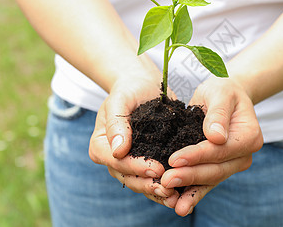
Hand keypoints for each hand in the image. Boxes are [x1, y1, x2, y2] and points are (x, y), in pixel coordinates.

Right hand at [88, 74, 179, 207]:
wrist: (142, 86)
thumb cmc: (128, 90)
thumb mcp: (120, 100)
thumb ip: (117, 123)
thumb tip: (118, 150)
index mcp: (101, 145)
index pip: (116, 162)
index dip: (136, 167)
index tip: (156, 169)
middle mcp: (114, 158)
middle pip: (128, 178)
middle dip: (149, 185)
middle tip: (169, 189)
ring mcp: (130, 163)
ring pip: (141, 183)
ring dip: (157, 191)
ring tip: (175, 196)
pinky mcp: (147, 162)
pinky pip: (154, 178)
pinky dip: (166, 186)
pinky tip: (181, 191)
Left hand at [160, 77, 263, 215]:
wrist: (226, 96)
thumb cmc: (223, 90)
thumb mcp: (221, 93)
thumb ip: (218, 113)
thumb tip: (216, 137)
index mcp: (249, 136)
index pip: (220, 150)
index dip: (197, 156)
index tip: (174, 159)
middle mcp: (244, 155)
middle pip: (215, 169)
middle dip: (190, 176)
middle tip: (166, 181)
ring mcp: (233, 164)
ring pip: (210, 180)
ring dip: (190, 192)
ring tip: (173, 205)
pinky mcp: (220, 168)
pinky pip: (206, 182)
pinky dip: (193, 193)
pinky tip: (179, 206)